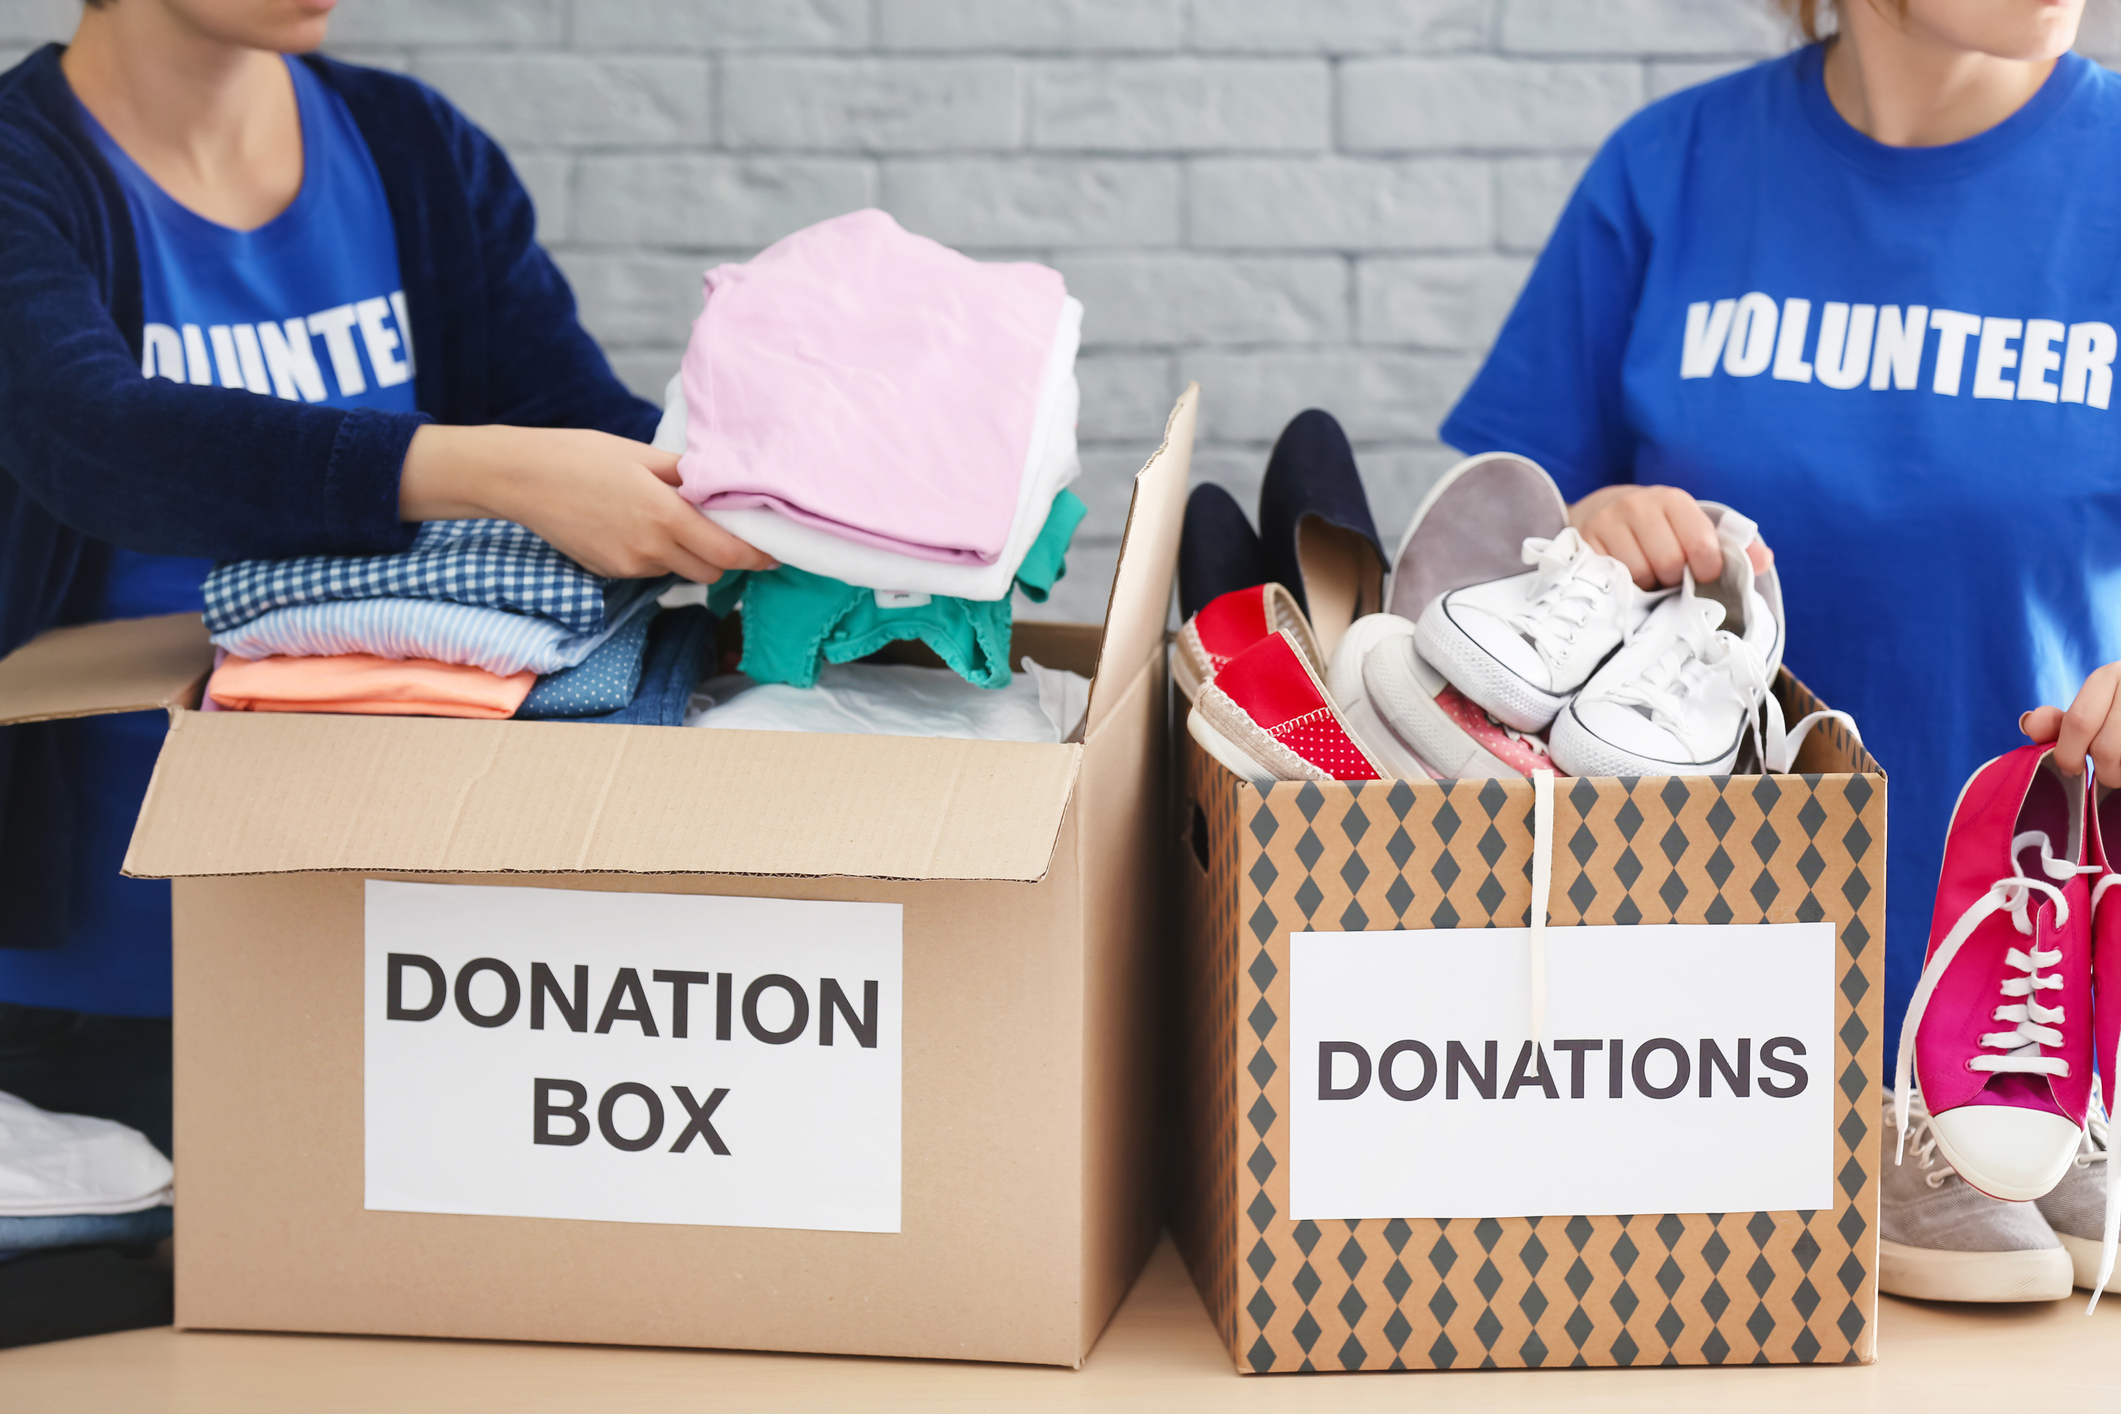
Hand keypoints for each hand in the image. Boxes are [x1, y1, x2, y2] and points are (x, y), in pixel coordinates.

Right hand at [399, 424, 773, 582]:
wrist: (521, 478)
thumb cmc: (581, 456)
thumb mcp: (641, 455)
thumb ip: (686, 476)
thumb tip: (722, 486)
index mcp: (664, 517)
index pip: (728, 552)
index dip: (756, 556)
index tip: (774, 552)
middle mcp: (650, 550)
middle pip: (709, 571)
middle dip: (725, 558)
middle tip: (731, 534)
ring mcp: (629, 566)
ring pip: (679, 571)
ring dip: (690, 555)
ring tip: (675, 521)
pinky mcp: (610, 572)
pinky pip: (651, 570)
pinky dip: (659, 555)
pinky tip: (641, 527)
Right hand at [1569, 484, 1773, 590]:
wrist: (1604, 513)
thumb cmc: (1660, 530)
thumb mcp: (1695, 529)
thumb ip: (1733, 547)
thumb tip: (1764, 559)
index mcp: (1673, 499)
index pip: (1701, 544)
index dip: (1707, 570)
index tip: (1704, 576)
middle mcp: (1638, 504)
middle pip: (1669, 563)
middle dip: (1673, 579)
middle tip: (1670, 577)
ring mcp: (1607, 521)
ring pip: (1639, 574)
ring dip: (1648, 585)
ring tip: (1648, 577)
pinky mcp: (1585, 541)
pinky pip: (1612, 577)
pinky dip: (1624, 586)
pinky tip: (1627, 579)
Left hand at [2021, 663, 2120, 785]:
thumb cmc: (2118, 714)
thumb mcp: (2091, 711)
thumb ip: (2059, 723)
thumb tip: (2029, 723)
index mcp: (2109, 676)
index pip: (2079, 721)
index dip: (2068, 754)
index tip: (2071, 769)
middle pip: (2107, 749)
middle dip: (2104, 772)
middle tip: (2108, 774)